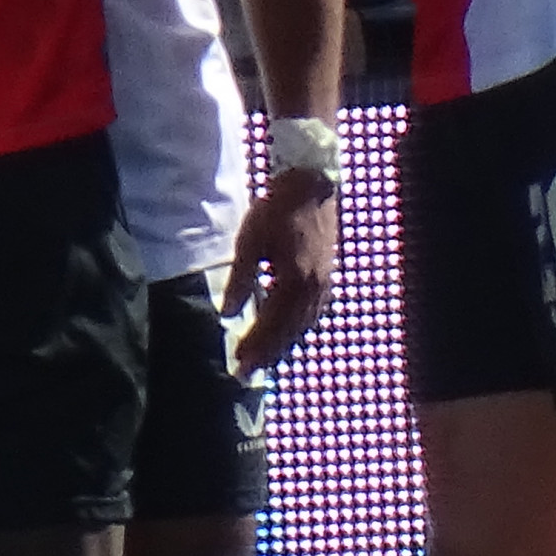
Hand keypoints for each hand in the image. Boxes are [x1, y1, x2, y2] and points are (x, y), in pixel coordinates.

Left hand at [224, 168, 337, 372]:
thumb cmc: (277, 208)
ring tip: (263, 359)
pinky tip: (285, 332)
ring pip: (303, 324)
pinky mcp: (327, 275)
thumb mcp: (250, 241)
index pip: (272, 325)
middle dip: (267, 353)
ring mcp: (324, 283)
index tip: (237, 363)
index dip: (254, 346)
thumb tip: (228, 312)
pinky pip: (312, 312)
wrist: (313, 184)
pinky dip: (297, 328)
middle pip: (289, 331)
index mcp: (295, 281)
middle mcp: (314, 288)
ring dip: (282, 344)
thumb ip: (241, 278)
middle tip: (246, 371)